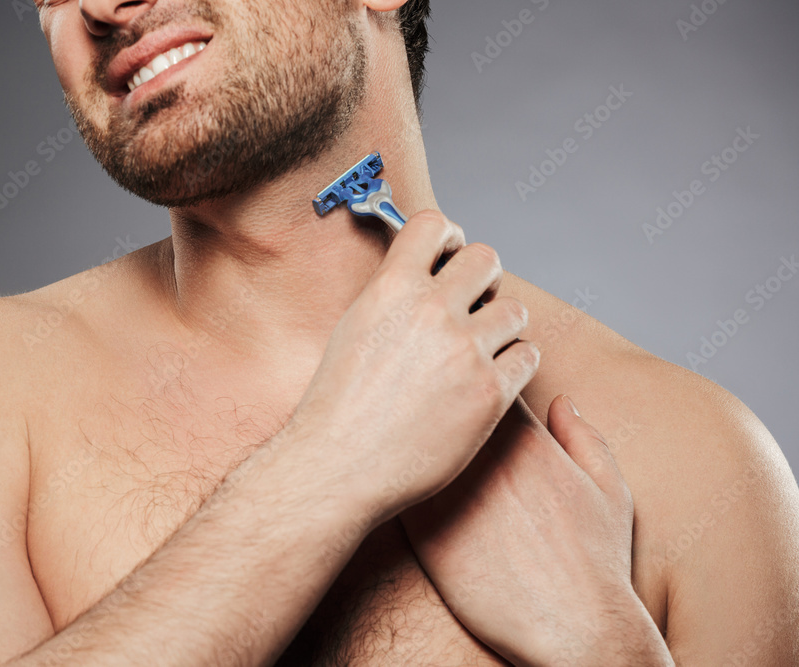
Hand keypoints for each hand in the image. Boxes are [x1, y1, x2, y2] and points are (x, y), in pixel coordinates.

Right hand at [287, 209, 539, 522]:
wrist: (341, 465)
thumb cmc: (337, 406)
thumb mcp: (352, 329)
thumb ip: (390, 296)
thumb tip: (419, 277)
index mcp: (391, 289)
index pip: (434, 224)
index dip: (449, 235)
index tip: (450, 253)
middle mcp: (431, 311)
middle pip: (486, 259)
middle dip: (483, 278)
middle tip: (474, 301)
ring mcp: (465, 351)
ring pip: (514, 309)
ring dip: (502, 324)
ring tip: (482, 346)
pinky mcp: (489, 392)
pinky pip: (526, 356)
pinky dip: (514, 363)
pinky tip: (491, 376)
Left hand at [401, 395, 671, 665]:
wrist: (574, 626)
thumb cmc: (597, 561)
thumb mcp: (608, 489)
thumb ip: (584, 436)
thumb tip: (562, 400)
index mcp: (524, 439)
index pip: (483, 380)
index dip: (468, 380)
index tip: (460, 389)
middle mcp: (481, 458)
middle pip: (437, 406)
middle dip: (428, 401)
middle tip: (414, 404)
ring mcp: (449, 493)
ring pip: (408, 444)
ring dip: (402, 438)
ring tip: (395, 441)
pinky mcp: (424, 532)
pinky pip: (394, 489)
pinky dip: (391, 481)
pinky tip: (391, 485)